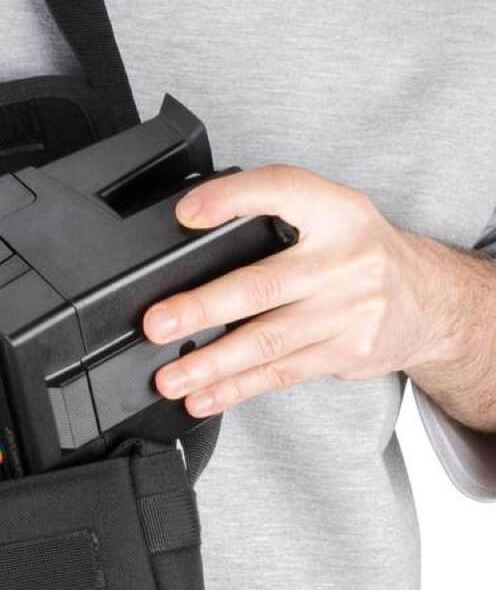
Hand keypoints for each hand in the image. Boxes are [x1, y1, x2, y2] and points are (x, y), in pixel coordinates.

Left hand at [143, 165, 493, 426]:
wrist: (432, 302)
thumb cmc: (360, 256)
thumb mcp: (333, 217)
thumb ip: (276, 220)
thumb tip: (190, 238)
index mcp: (337, 212)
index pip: (282, 191)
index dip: (232, 198)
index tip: (185, 214)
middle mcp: (345, 261)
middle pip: (261, 285)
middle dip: (201, 308)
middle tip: (157, 324)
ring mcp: (347, 311)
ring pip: (266, 341)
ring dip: (210, 364)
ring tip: (170, 377)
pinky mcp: (344, 353)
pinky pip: (279, 374)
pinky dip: (235, 389)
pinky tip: (203, 398)